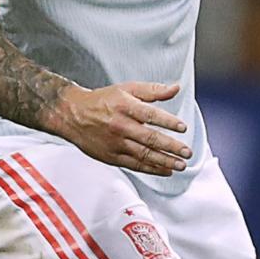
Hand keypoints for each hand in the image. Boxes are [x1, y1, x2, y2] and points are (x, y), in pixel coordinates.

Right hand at [52, 81, 191, 176]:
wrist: (72, 115)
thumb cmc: (102, 101)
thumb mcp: (126, 89)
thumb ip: (152, 90)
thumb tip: (175, 88)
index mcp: (125, 107)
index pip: (150, 115)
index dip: (168, 121)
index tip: (182, 127)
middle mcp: (121, 126)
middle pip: (150, 138)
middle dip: (171, 147)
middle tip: (187, 152)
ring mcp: (116, 143)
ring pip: (144, 154)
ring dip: (165, 161)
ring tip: (180, 165)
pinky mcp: (111, 157)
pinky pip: (134, 164)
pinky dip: (151, 169)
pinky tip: (165, 170)